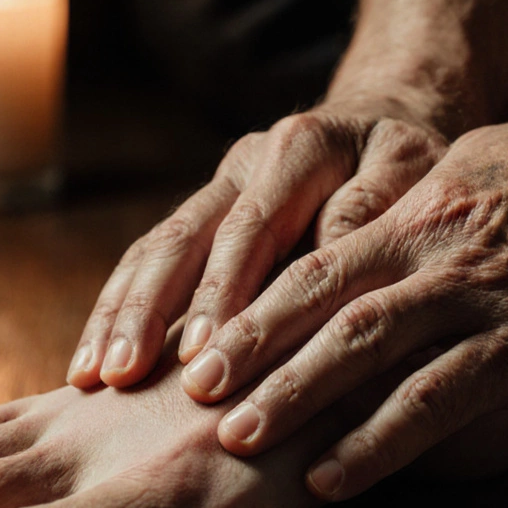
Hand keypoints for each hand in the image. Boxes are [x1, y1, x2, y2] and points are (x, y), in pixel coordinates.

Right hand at [66, 98, 447, 388]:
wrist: (382, 129)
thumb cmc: (408, 169)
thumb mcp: (415, 172)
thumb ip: (376, 207)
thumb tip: (329, 254)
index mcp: (299, 148)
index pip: (252, 226)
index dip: (222, 290)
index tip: (204, 352)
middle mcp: (246, 162)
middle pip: (185, 237)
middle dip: (150, 309)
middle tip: (125, 375)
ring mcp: (216, 188)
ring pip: (154, 250)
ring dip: (120, 315)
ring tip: (92, 378)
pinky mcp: (200, 216)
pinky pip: (146, 262)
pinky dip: (116, 311)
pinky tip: (92, 366)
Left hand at [183, 93, 507, 499]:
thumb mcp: (495, 168)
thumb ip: (435, 210)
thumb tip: (390, 236)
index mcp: (428, 202)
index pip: (319, 259)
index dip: (255, 304)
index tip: (205, 341)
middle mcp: (441, 245)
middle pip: (321, 302)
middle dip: (250, 352)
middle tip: (190, 392)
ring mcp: (486, 295)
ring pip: (365, 348)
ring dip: (293, 398)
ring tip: (237, 441)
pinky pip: (438, 398)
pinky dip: (378, 442)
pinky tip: (336, 477)